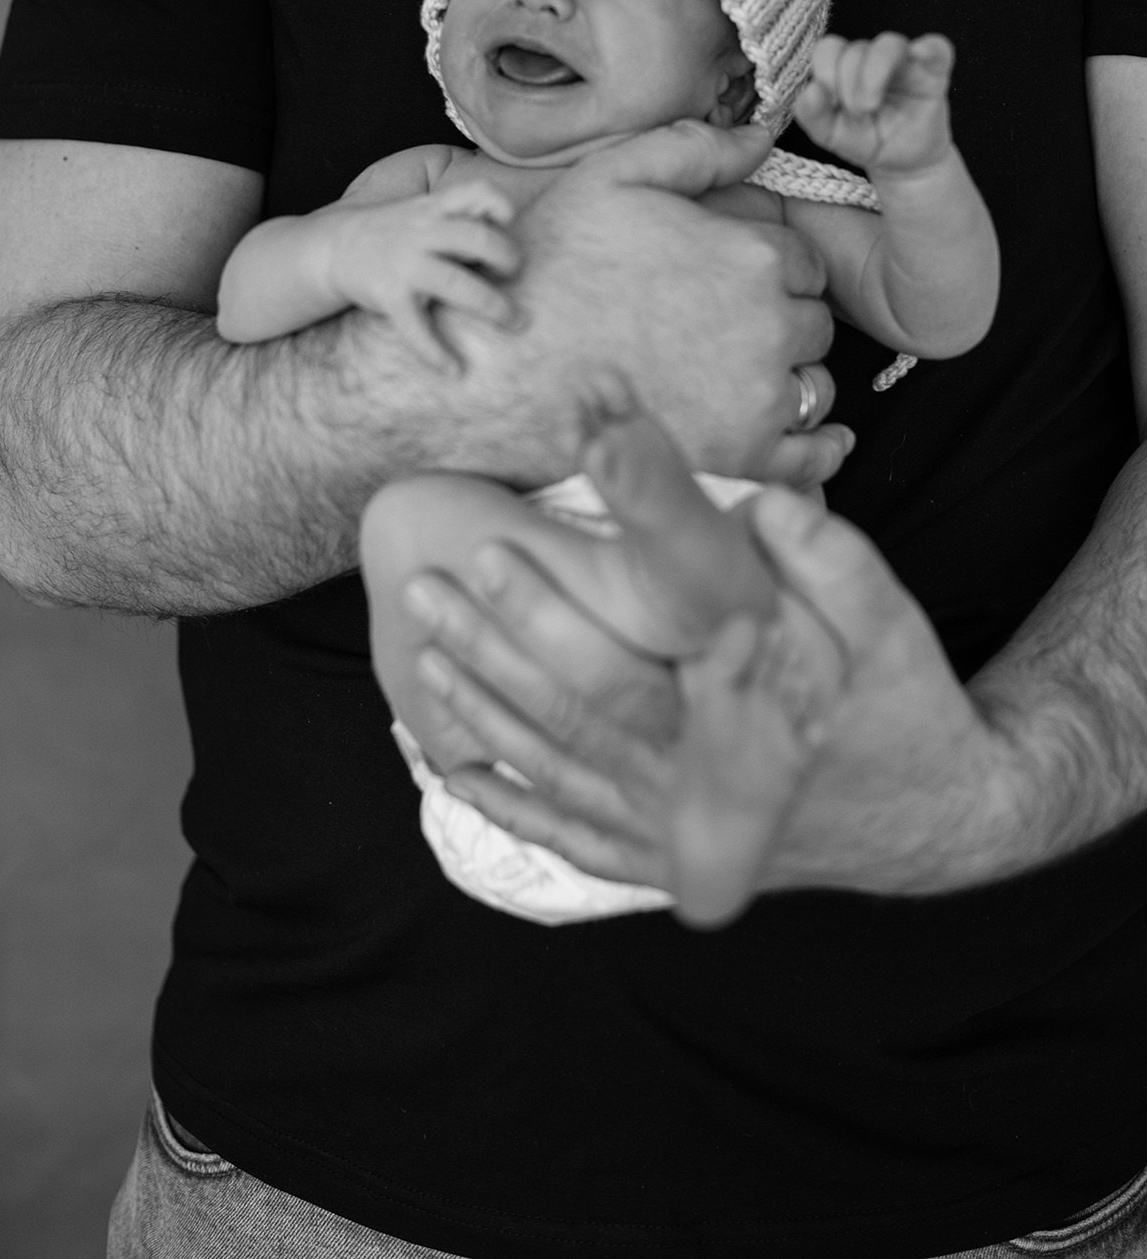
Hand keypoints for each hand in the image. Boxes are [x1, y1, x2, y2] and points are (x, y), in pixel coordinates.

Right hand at [331, 180, 519, 369]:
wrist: (335, 247)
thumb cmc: (394, 231)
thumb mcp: (423, 210)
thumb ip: (460, 215)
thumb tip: (508, 231)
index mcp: (434, 208)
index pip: (475, 191)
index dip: (499, 204)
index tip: (508, 222)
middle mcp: (421, 232)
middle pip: (477, 238)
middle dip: (508, 258)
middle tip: (515, 274)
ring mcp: (404, 264)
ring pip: (457, 285)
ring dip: (493, 306)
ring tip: (514, 322)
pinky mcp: (388, 295)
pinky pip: (416, 329)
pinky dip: (437, 353)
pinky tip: (455, 370)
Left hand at [403, 399, 1019, 909]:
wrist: (939, 816)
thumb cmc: (901, 700)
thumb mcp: (892, 621)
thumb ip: (831, 563)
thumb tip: (761, 506)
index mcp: (748, 716)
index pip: (640, 650)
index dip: (562, 596)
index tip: (504, 538)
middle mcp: (700, 780)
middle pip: (576, 706)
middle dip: (496, 641)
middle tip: (434, 583)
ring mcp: (675, 829)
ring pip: (556, 765)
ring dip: (482, 705)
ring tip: (422, 644)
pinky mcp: (664, 855)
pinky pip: (566, 834)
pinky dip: (503, 802)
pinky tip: (448, 767)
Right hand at [438, 120, 843, 484]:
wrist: (500, 369)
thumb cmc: (548, 271)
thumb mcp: (611, 180)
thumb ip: (693, 151)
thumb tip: (760, 135)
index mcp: (751, 257)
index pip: (804, 265)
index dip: (771, 272)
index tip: (736, 285)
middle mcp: (770, 326)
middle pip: (812, 326)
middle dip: (780, 326)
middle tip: (727, 333)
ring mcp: (758, 399)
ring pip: (813, 388)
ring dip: (788, 382)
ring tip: (736, 382)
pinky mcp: (741, 459)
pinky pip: (813, 461)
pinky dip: (817, 451)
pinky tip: (807, 441)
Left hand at [794, 32, 954, 177]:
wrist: (903, 163)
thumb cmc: (866, 140)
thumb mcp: (830, 135)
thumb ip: (811, 115)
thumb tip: (810, 90)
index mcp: (846, 66)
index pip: (829, 48)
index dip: (825, 72)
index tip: (830, 105)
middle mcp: (873, 58)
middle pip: (855, 49)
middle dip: (848, 86)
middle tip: (856, 115)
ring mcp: (905, 62)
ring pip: (888, 43)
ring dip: (873, 73)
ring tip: (870, 106)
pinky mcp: (934, 72)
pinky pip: (937, 48)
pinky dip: (928, 48)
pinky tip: (919, 55)